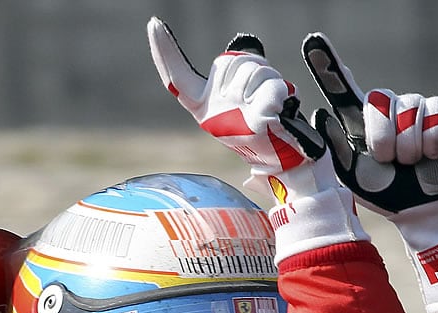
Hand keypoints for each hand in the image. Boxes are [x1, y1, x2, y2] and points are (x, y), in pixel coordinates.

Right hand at [147, 17, 326, 196]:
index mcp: (203, 107)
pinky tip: (282, 111)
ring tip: (274, 108)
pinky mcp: (255, 124)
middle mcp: (213, 113)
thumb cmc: (263, 129)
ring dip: (273, 82)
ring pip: (258, 72)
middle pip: (234, 62)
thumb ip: (234, 77)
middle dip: (257, 70)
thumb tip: (245, 42)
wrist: (283, 164)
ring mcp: (233, 118)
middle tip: (263, 98)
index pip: (177, 78)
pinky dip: (284, 94)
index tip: (153, 24)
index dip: (165, 51)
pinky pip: (273, 88)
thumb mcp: (239, 102)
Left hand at [301, 33, 437, 214]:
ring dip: (408, 148)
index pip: (341, 87)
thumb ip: (336, 148)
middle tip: (390, 162)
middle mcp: (386, 106)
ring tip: (410, 163)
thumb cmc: (385, 190)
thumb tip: (321, 113)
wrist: (423, 208)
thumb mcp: (353, 176)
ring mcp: (415, 105)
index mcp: (360, 119)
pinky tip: (431, 154)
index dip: (326, 64)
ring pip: (407, 112)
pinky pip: (435, 116)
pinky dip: (432, 142)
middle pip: (376, 100)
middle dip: (382, 139)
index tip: (312, 42)